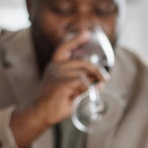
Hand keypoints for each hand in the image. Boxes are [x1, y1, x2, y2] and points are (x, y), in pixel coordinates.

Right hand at [11, 31, 104, 145]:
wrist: (42, 113)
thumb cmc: (56, 102)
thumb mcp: (70, 87)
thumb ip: (82, 80)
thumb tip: (100, 80)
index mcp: (55, 65)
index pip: (65, 48)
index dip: (76, 40)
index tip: (86, 34)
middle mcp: (56, 66)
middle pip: (83, 63)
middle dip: (97, 71)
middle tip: (104, 79)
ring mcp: (58, 73)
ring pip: (84, 74)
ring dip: (92, 83)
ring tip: (90, 91)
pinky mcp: (62, 82)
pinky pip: (83, 82)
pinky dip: (87, 90)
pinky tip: (82, 95)